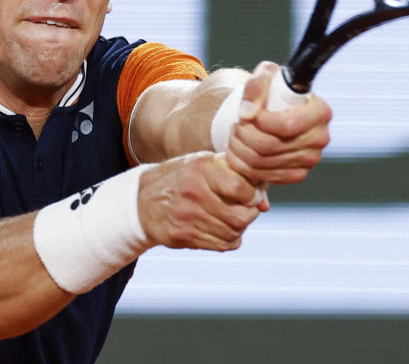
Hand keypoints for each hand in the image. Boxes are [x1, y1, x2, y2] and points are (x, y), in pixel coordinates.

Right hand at [137, 151, 261, 252]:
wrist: (143, 200)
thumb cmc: (183, 178)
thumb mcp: (204, 165)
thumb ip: (236, 176)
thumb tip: (265, 203)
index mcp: (200, 169)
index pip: (240, 188)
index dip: (252, 195)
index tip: (251, 195)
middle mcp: (193, 193)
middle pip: (240, 216)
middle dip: (249, 215)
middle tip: (245, 209)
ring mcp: (186, 216)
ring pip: (233, 233)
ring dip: (238, 228)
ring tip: (231, 218)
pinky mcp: (182, 235)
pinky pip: (221, 245)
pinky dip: (228, 239)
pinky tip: (221, 228)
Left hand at [223, 61, 331, 183]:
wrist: (276, 111)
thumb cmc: (273, 90)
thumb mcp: (265, 75)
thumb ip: (256, 86)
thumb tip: (247, 113)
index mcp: (320, 112)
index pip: (286, 125)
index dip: (259, 122)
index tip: (246, 113)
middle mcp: (320, 138)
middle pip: (269, 146)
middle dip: (242, 135)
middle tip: (234, 126)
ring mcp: (310, 160)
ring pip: (261, 163)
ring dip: (239, 150)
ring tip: (234, 136)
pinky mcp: (297, 174)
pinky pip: (264, 176)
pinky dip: (244, 166)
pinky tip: (239, 152)